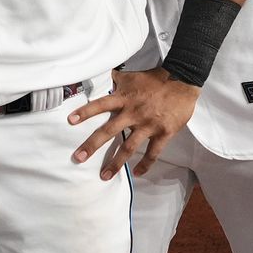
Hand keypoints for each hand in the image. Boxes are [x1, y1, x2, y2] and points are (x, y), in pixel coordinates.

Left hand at [67, 68, 200, 179]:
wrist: (182, 80)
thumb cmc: (154, 78)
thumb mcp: (131, 77)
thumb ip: (115, 80)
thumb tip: (99, 76)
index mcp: (124, 98)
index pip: (100, 105)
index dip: (85, 112)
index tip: (70, 121)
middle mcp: (133, 113)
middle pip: (109, 131)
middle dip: (92, 145)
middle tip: (78, 158)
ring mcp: (148, 125)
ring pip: (129, 147)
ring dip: (116, 163)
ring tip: (104, 176)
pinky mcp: (164, 132)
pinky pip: (153, 152)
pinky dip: (145, 164)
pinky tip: (137, 173)